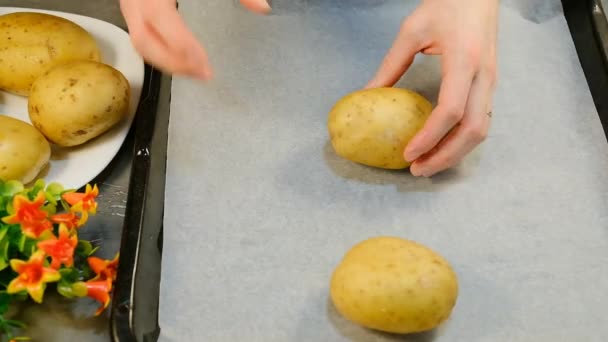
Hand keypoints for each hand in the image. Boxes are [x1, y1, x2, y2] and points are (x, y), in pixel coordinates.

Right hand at [119, 0, 270, 79]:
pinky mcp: (133, 9)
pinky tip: (183, 60)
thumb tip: (263, 8)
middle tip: (204, 75)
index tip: (204, 64)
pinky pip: (141, 37)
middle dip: (174, 63)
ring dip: (167, 62)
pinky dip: (161, 53)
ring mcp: (131, 5)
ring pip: (141, 43)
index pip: (162, 20)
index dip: (182, 44)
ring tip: (196, 72)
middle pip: (145, 40)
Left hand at [366, 0, 498, 176]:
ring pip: (481, 130)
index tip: (407, 153)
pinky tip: (441, 147)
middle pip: (472, 130)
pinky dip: (462, 141)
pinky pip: (481, 121)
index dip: (429, 138)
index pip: (451, 111)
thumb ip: (391, 65)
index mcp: (464, 60)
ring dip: (455, 153)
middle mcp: (483, 76)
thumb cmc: (446, 5)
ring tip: (427, 165)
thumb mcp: (411, 31)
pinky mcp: (490, 85)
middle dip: (445, 156)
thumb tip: (367, 94)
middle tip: (417, 170)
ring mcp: (491, 82)